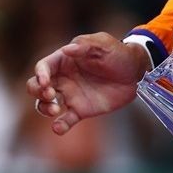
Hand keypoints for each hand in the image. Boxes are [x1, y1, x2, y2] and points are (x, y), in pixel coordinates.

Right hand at [26, 33, 149, 134]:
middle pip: (36, 85)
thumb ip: (86, 46)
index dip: (40, 74)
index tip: (45, 83)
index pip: (43, 67)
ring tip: (55, 110)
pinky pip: (65, 120)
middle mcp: (63, 78)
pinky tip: (59, 128)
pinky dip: (59, 126)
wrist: (136, 73)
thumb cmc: (118, 54)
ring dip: (44, 108)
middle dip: (37, 91)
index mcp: (64, 60)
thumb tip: (67, 50)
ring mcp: (70, 95)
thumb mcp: (104, 45)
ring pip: (45, 104)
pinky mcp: (80, 110)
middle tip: (51, 94)